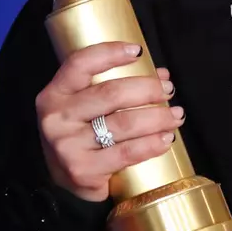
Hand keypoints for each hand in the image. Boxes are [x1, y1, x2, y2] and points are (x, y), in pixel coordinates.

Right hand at [35, 42, 184, 201]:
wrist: (67, 179)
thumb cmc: (82, 133)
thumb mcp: (87, 106)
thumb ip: (118, 85)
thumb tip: (161, 74)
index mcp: (55, 94)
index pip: (80, 64)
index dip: (110, 53)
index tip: (137, 51)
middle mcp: (56, 118)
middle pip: (111, 94)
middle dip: (147, 89)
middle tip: (168, 89)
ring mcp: (67, 146)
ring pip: (124, 123)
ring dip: (157, 117)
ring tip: (176, 115)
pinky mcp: (82, 171)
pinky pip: (126, 152)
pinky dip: (151, 144)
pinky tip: (166, 139)